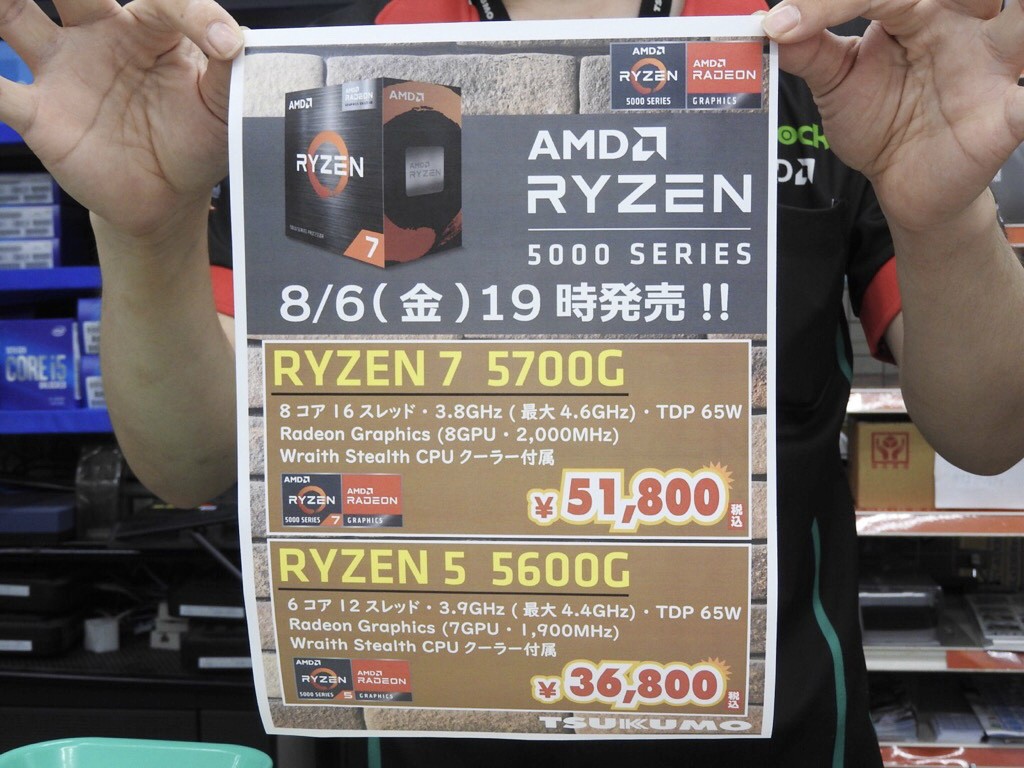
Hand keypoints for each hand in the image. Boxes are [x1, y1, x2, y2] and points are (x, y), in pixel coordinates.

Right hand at [0, 0, 243, 239]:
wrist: (168, 199)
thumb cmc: (196, 141)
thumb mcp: (225, 107)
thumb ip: (231, 70)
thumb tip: (236, 40)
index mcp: (146, 28)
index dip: (192, 12)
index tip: (224, 42)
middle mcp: (96, 36)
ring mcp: (62, 71)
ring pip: (13, 17)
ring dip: (1, 4)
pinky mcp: (41, 116)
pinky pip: (0, 94)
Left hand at [763, 0, 1023, 233]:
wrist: (900, 183)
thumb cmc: (878, 119)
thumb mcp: (836, 81)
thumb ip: (808, 51)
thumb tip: (769, 23)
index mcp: (920, 9)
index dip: (830, 3)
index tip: (780, 24)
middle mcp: (964, 26)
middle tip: (908, 1)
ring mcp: (991, 68)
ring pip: (1020, 26)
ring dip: (1019, 15)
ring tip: (1005, 9)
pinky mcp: (1004, 117)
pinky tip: (1019, 102)